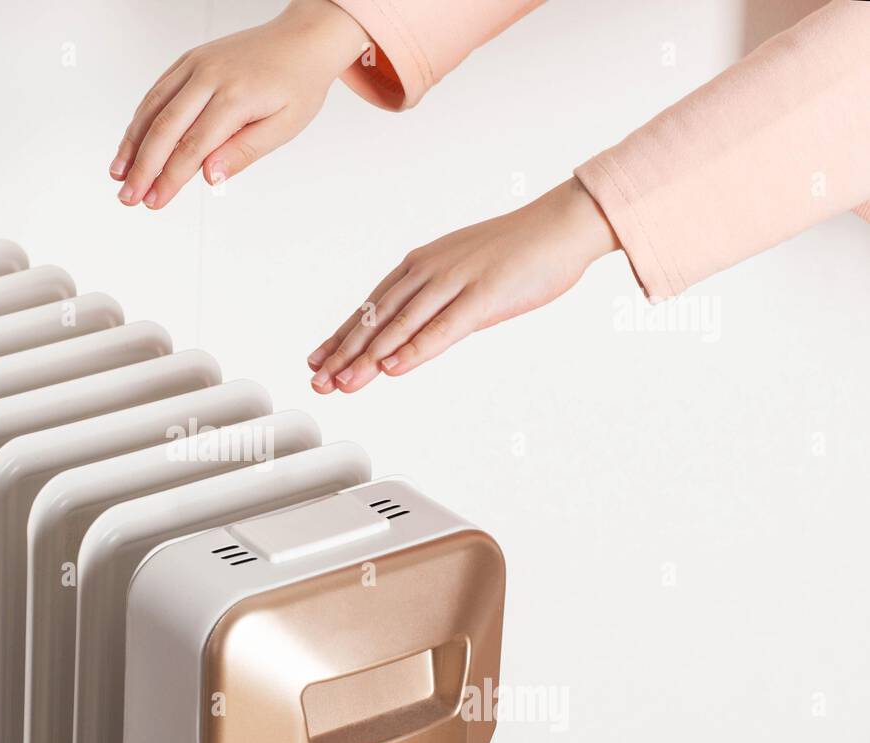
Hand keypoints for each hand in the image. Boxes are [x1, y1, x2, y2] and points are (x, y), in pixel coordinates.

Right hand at [111, 0, 366, 209]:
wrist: (302, 40)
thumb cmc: (297, 85)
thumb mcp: (283, 127)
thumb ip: (243, 152)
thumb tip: (208, 177)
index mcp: (235, 97)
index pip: (193, 146)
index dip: (169, 178)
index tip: (154, 202)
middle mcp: (209, 76)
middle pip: (165, 128)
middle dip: (143, 167)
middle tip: (128, 197)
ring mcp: (196, 64)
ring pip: (153, 108)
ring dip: (132, 144)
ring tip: (118, 175)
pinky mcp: (189, 60)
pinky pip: (157, 91)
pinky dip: (140, 119)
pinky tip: (131, 143)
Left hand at [308, 177, 620, 392]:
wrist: (561, 224)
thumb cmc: (517, 252)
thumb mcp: (463, 278)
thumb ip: (435, 305)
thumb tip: (412, 334)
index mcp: (420, 265)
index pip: (371, 307)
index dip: (341, 337)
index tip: (317, 362)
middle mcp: (428, 271)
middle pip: (377, 318)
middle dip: (344, 353)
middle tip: (318, 381)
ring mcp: (454, 282)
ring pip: (401, 325)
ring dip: (369, 357)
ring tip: (344, 383)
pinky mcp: (482, 295)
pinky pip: (442, 327)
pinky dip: (415, 349)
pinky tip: (393, 368)